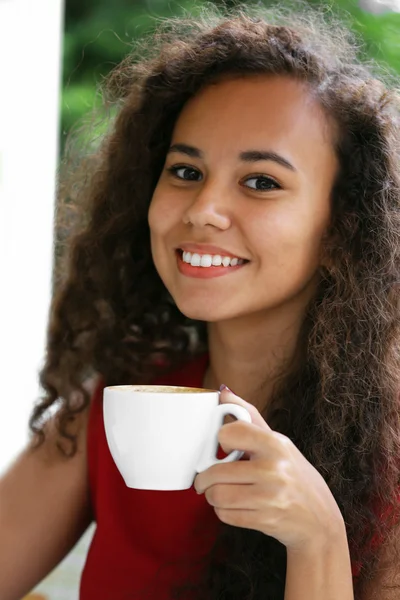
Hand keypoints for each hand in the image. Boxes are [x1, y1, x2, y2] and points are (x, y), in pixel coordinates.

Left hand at [194, 387, 345, 551]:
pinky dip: (223, 511)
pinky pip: (225, 515)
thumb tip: (223, 392)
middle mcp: (274, 469)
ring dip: (212, 496)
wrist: (320, 520)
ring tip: (220, 492)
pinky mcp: (266, 520)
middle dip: (204, 477)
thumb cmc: (294, 475)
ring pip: (217, 495)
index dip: (221, 440)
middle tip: (205, 479)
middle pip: (216, 471)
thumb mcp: (278, 442)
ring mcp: (271, 496)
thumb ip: (249, 416)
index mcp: (275, 444)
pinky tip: (234, 506)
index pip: (230, 432)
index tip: (224, 448)